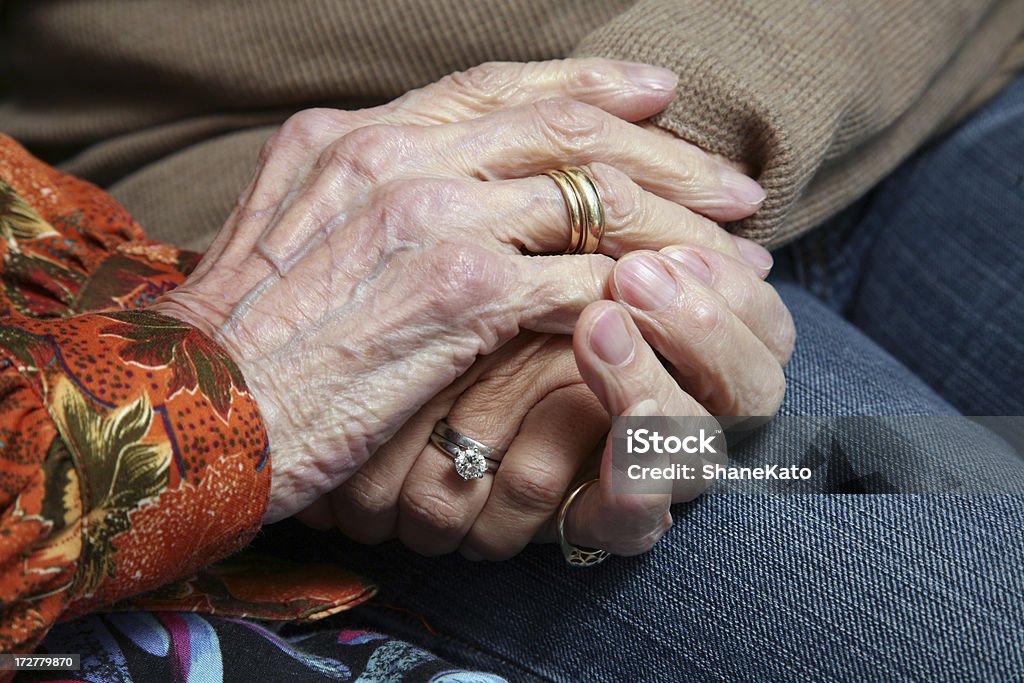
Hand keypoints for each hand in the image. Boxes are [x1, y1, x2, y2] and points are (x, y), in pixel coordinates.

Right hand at [149, 58, 766, 522]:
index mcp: (354, 137)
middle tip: (729, 180)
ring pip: (590, 197)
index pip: (496, 88)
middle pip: (563, 128)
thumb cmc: (239, 341)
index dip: (588, 83)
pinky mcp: (457, 293)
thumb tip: (426, 191)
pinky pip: (580, 275)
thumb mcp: (287, 235)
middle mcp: (395, 159)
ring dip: (672, 224)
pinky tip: (675, 308)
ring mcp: (428, 218)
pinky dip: (642, 289)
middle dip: (663, 152)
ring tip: (731, 244)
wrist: (187, 410)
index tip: (654, 97)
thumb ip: (359, 198)